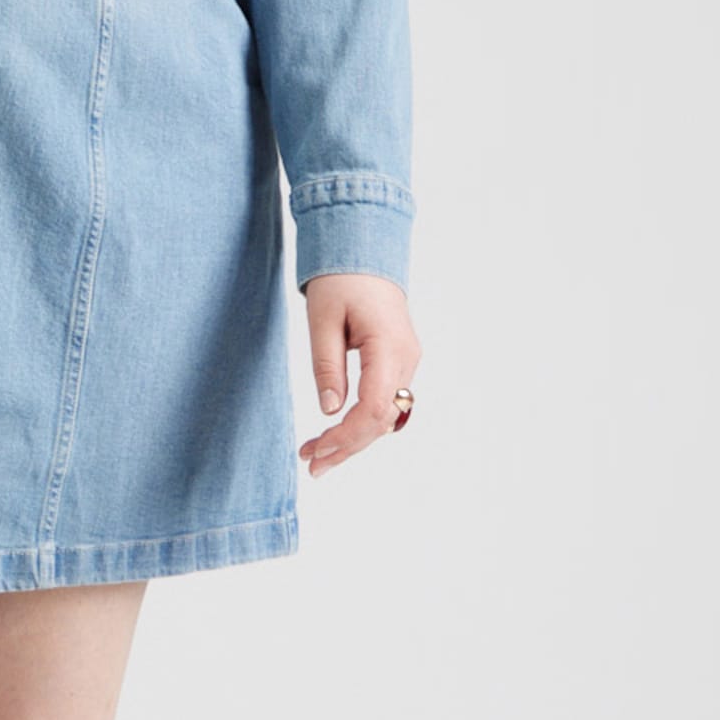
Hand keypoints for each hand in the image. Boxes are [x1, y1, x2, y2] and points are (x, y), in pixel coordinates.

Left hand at [297, 273, 419, 477]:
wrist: (364, 253)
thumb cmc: (341, 279)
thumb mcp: (323, 321)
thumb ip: (327, 367)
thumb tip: (328, 410)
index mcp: (389, 348)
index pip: (374, 408)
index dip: (346, 436)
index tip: (317, 451)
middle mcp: (406, 360)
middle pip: (382, 420)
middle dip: (347, 447)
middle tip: (312, 466)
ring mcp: (407, 362)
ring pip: (385, 416)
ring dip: (354, 439)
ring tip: (317, 456)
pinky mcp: (398, 363)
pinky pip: (385, 402)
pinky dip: (361, 422)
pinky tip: (337, 435)